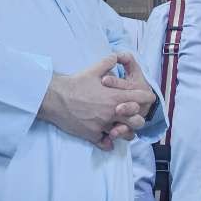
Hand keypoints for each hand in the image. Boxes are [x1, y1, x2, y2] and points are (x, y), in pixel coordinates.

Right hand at [38, 54, 153, 149]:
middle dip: (138, 117)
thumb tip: (116, 56)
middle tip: (133, 114)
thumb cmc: (74, 84)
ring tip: (121, 126)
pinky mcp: (92, 135)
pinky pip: (106, 144)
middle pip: (138, 121)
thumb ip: (108, 63)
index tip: (145, 97)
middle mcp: (112, 113)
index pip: (141, 99)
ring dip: (125, 131)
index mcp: (115, 96)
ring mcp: (102, 126)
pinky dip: (108, 141)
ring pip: (124, 135)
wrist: (54, 98)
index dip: (146, 97)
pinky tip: (107, 136)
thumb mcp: (93, 70)